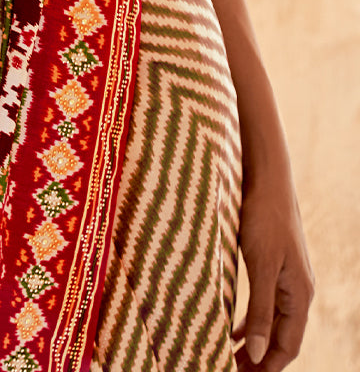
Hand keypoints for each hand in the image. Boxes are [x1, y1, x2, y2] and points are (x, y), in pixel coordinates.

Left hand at [234, 173, 313, 369]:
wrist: (267, 179)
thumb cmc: (264, 218)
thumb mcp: (260, 265)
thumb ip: (259, 309)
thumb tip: (257, 352)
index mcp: (300, 295)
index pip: (287, 345)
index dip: (267, 366)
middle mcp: (298, 290)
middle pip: (281, 337)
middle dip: (260, 358)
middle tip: (232, 370)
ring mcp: (287, 278)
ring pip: (272, 321)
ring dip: (255, 341)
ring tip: (231, 356)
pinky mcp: (274, 264)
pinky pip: (266, 303)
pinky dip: (251, 320)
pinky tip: (234, 327)